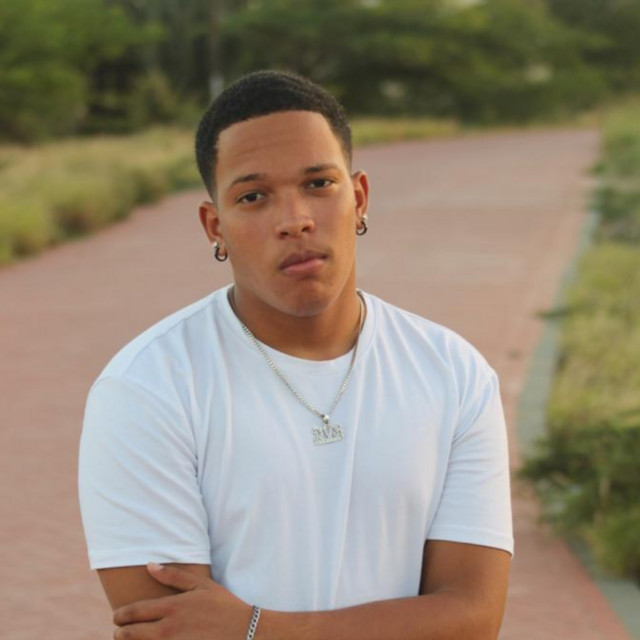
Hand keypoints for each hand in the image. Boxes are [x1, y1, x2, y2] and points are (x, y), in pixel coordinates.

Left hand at [112, 563, 252, 638]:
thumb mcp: (201, 585)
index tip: (118, 616)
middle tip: (121, 631)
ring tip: (134, 639)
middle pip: (128, 634)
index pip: (132, 613)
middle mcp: (168, 629)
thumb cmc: (223, 606)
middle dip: (120, 633)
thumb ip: (173, 576)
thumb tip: (149, 565)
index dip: (120, 615)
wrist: (244, 632)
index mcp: (172, 607)